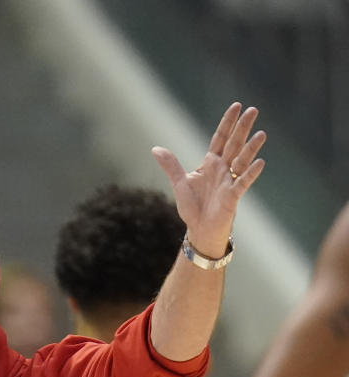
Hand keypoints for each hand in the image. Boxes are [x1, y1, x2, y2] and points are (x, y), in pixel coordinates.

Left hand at [152, 102, 266, 256]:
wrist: (199, 229)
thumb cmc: (192, 207)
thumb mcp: (179, 182)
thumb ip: (171, 165)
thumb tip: (155, 148)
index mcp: (210, 163)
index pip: (220, 138)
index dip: (228, 123)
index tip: (237, 106)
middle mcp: (223, 169)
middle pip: (234, 144)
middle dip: (243, 128)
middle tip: (253, 110)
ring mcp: (229, 181)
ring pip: (242, 161)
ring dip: (251, 148)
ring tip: (261, 133)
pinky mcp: (232, 196)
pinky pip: (243, 183)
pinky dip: (250, 173)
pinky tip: (260, 162)